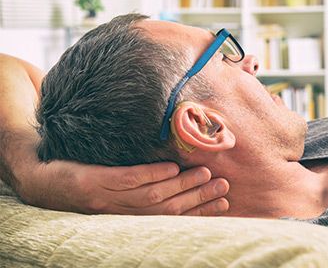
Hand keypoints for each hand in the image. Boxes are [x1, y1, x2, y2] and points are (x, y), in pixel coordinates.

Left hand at [22, 159, 229, 215]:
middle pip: (168, 208)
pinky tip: (170, 168)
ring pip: (153, 195)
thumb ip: (142, 193)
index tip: (224, 204)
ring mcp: (108, 199)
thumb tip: (176, 181)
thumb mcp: (112, 198)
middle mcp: (122, 215)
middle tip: (224, 188)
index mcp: (129, 219)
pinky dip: (151, 175)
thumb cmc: (82, 187)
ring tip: (206, 174)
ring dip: (183, 186)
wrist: (41, 182)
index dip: (199, 212)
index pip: (171, 218)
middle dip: (199, 199)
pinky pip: (128, 180)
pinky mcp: (95, 182)